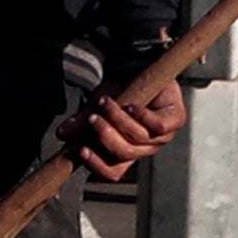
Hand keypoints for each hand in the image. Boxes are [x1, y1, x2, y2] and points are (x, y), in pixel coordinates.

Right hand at [73, 70, 190, 182]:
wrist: (140, 65)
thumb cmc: (120, 90)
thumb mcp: (96, 107)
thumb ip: (82, 122)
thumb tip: (61, 134)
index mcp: (127, 151)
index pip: (114, 172)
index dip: (98, 165)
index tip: (80, 150)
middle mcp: (146, 148)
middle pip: (125, 153)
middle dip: (105, 136)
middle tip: (92, 118)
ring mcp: (163, 136)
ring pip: (138, 138)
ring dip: (118, 120)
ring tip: (105, 102)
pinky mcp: (176, 119)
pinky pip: (158, 126)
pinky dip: (142, 116)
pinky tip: (131, 106)